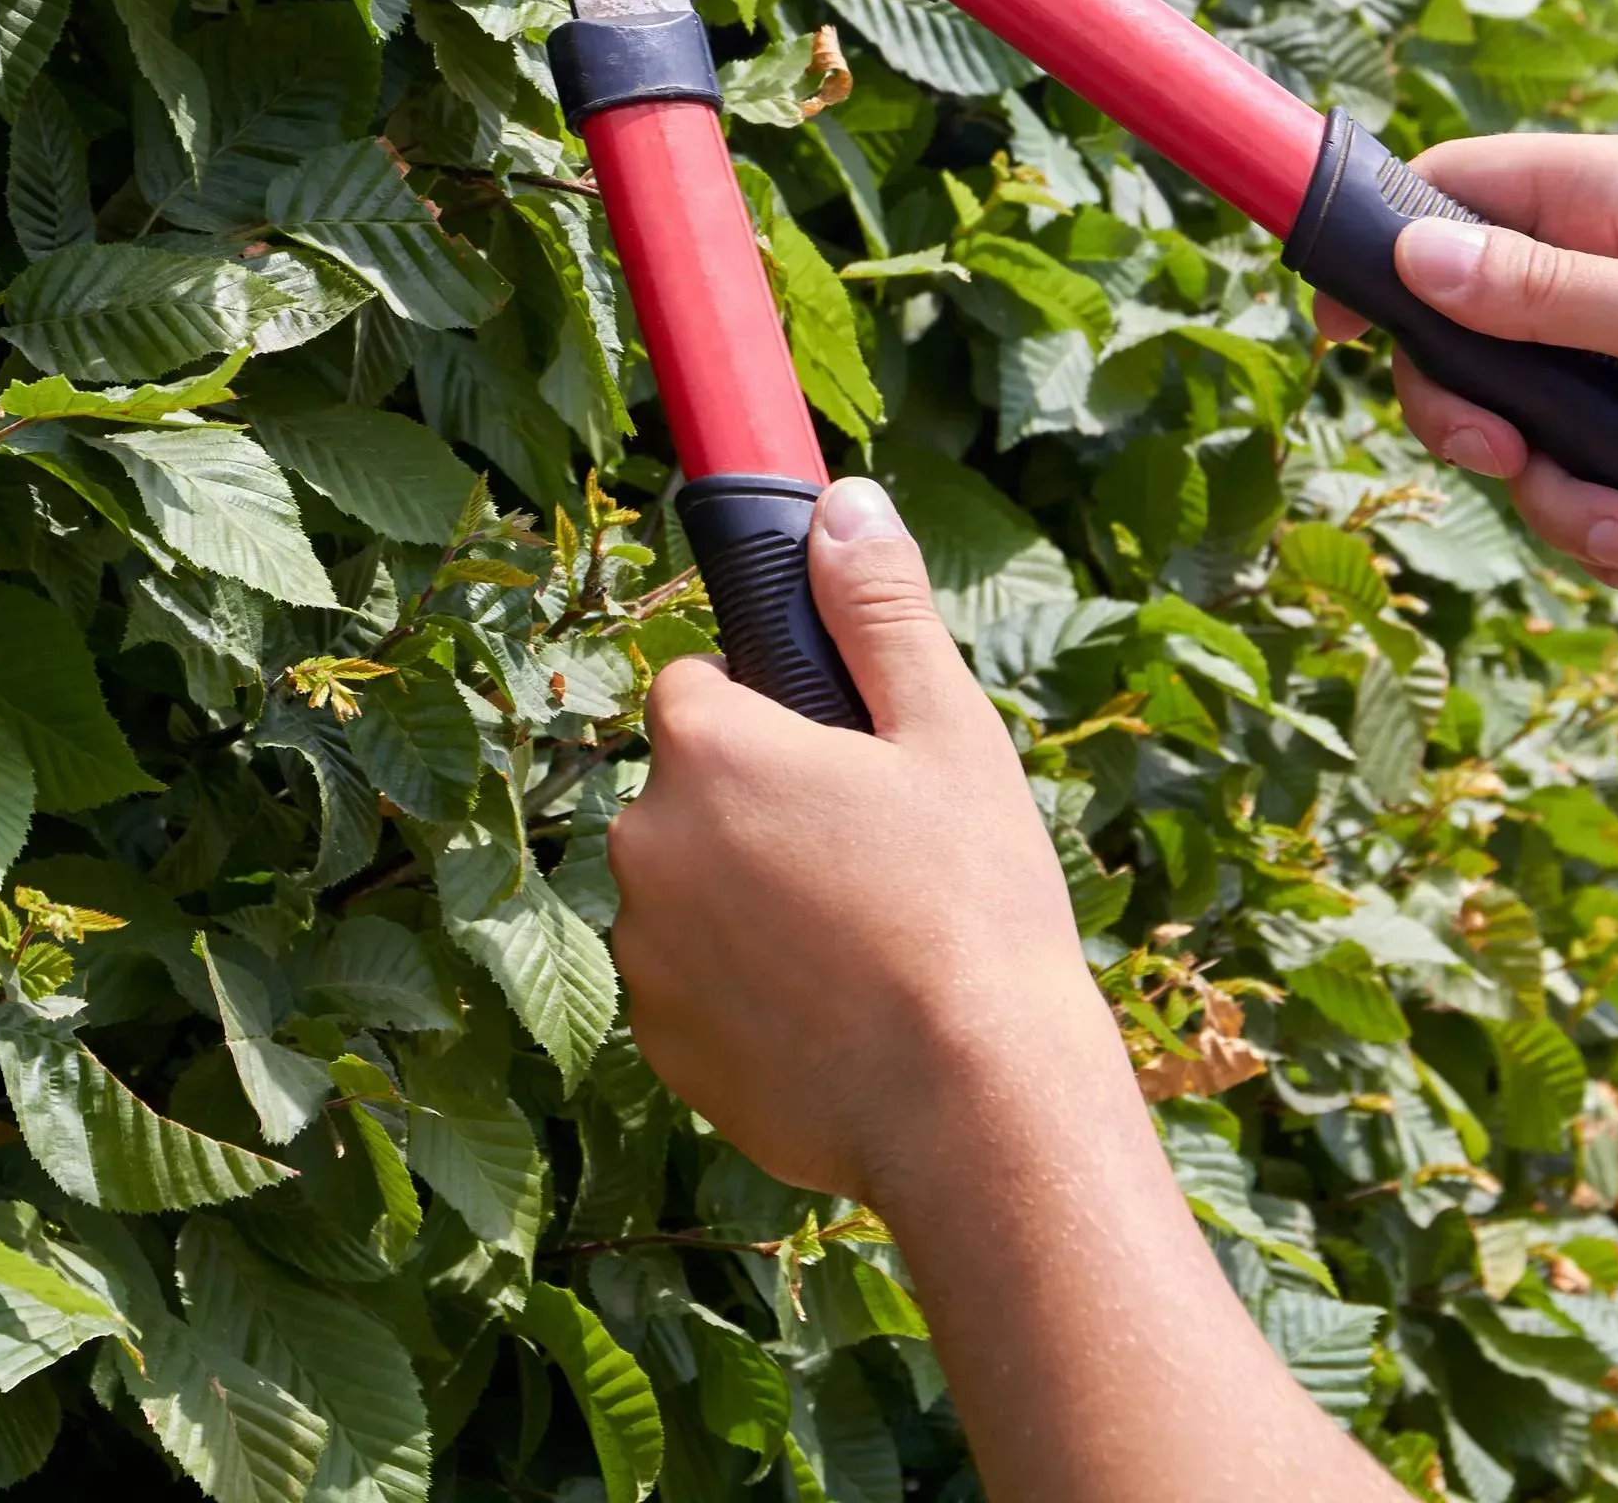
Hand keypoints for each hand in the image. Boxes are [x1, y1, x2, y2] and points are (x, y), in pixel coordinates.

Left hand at [612, 482, 1403, 1502]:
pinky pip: (692, 985)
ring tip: (862, 940)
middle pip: (688, 791)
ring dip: (746, 898)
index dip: (767, 711)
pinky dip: (745, 990)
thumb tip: (839, 505)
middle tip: (868, 852)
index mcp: (707, 749)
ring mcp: (645, 955)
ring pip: (689, 889)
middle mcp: (645, 843)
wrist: (973, 1113)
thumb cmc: (970, 907)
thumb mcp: (945, 733)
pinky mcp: (660, 1048)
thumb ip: (877, 610)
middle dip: (756, 807)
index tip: (836, 753)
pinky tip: (833, 1011)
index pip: (694, 685)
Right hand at [1312, 133, 1617, 598]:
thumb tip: (1416, 258)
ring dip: (1556, 497)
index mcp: (1609, 204)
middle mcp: (1598, 275)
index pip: (1453, 192)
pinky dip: (1600, 531)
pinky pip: (1570, 485)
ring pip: (1512, 427)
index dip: (1383, 248)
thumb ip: (1548, 295)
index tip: (1338, 326)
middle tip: (1508, 462)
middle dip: (1477, 417)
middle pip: (1459, 332)